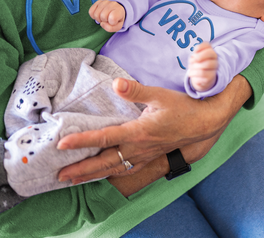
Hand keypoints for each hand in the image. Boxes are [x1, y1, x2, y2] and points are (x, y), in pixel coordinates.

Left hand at [55, 74, 250, 186]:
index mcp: (138, 131)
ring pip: (113, 169)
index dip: (81, 141)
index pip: (104, 138)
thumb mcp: (159, 94)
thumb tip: (116, 83)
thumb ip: (135, 90)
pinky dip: (110, 174)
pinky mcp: (150, 157)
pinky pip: (126, 169)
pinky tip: (102, 175)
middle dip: (80, 170)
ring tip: (73, 180)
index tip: (62, 144)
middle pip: (104, 162)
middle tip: (59, 176)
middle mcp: (138, 148)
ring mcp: (144, 155)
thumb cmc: (183, 107)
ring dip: (92, 175)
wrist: (205, 122)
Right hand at [89, 0, 124, 31]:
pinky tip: (99, 15)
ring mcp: (104, 2)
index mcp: (119, 10)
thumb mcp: (117, 26)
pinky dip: (93, 16)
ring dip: (98, 18)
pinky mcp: (98, 2)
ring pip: (96, 14)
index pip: (112, 18)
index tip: (113, 21)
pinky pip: (91, 11)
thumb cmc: (116, 19)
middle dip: (104, 21)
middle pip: (102, 16)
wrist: (116, 10)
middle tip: (107, 20)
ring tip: (103, 18)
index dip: (111, 23)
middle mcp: (112, 4)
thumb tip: (102, 24)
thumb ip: (110, 28)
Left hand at [187, 42, 217, 91]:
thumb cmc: (198, 64)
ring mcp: (214, 69)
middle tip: (191, 61)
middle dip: (197, 57)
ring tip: (190, 68)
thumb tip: (195, 57)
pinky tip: (192, 74)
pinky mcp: (211, 78)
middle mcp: (215, 59)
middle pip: (209, 54)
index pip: (207, 45)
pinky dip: (193, 75)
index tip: (194, 52)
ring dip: (193, 68)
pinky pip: (201, 76)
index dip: (199, 48)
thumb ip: (196, 53)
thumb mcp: (196, 56)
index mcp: (211, 52)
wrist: (202, 78)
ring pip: (203, 67)